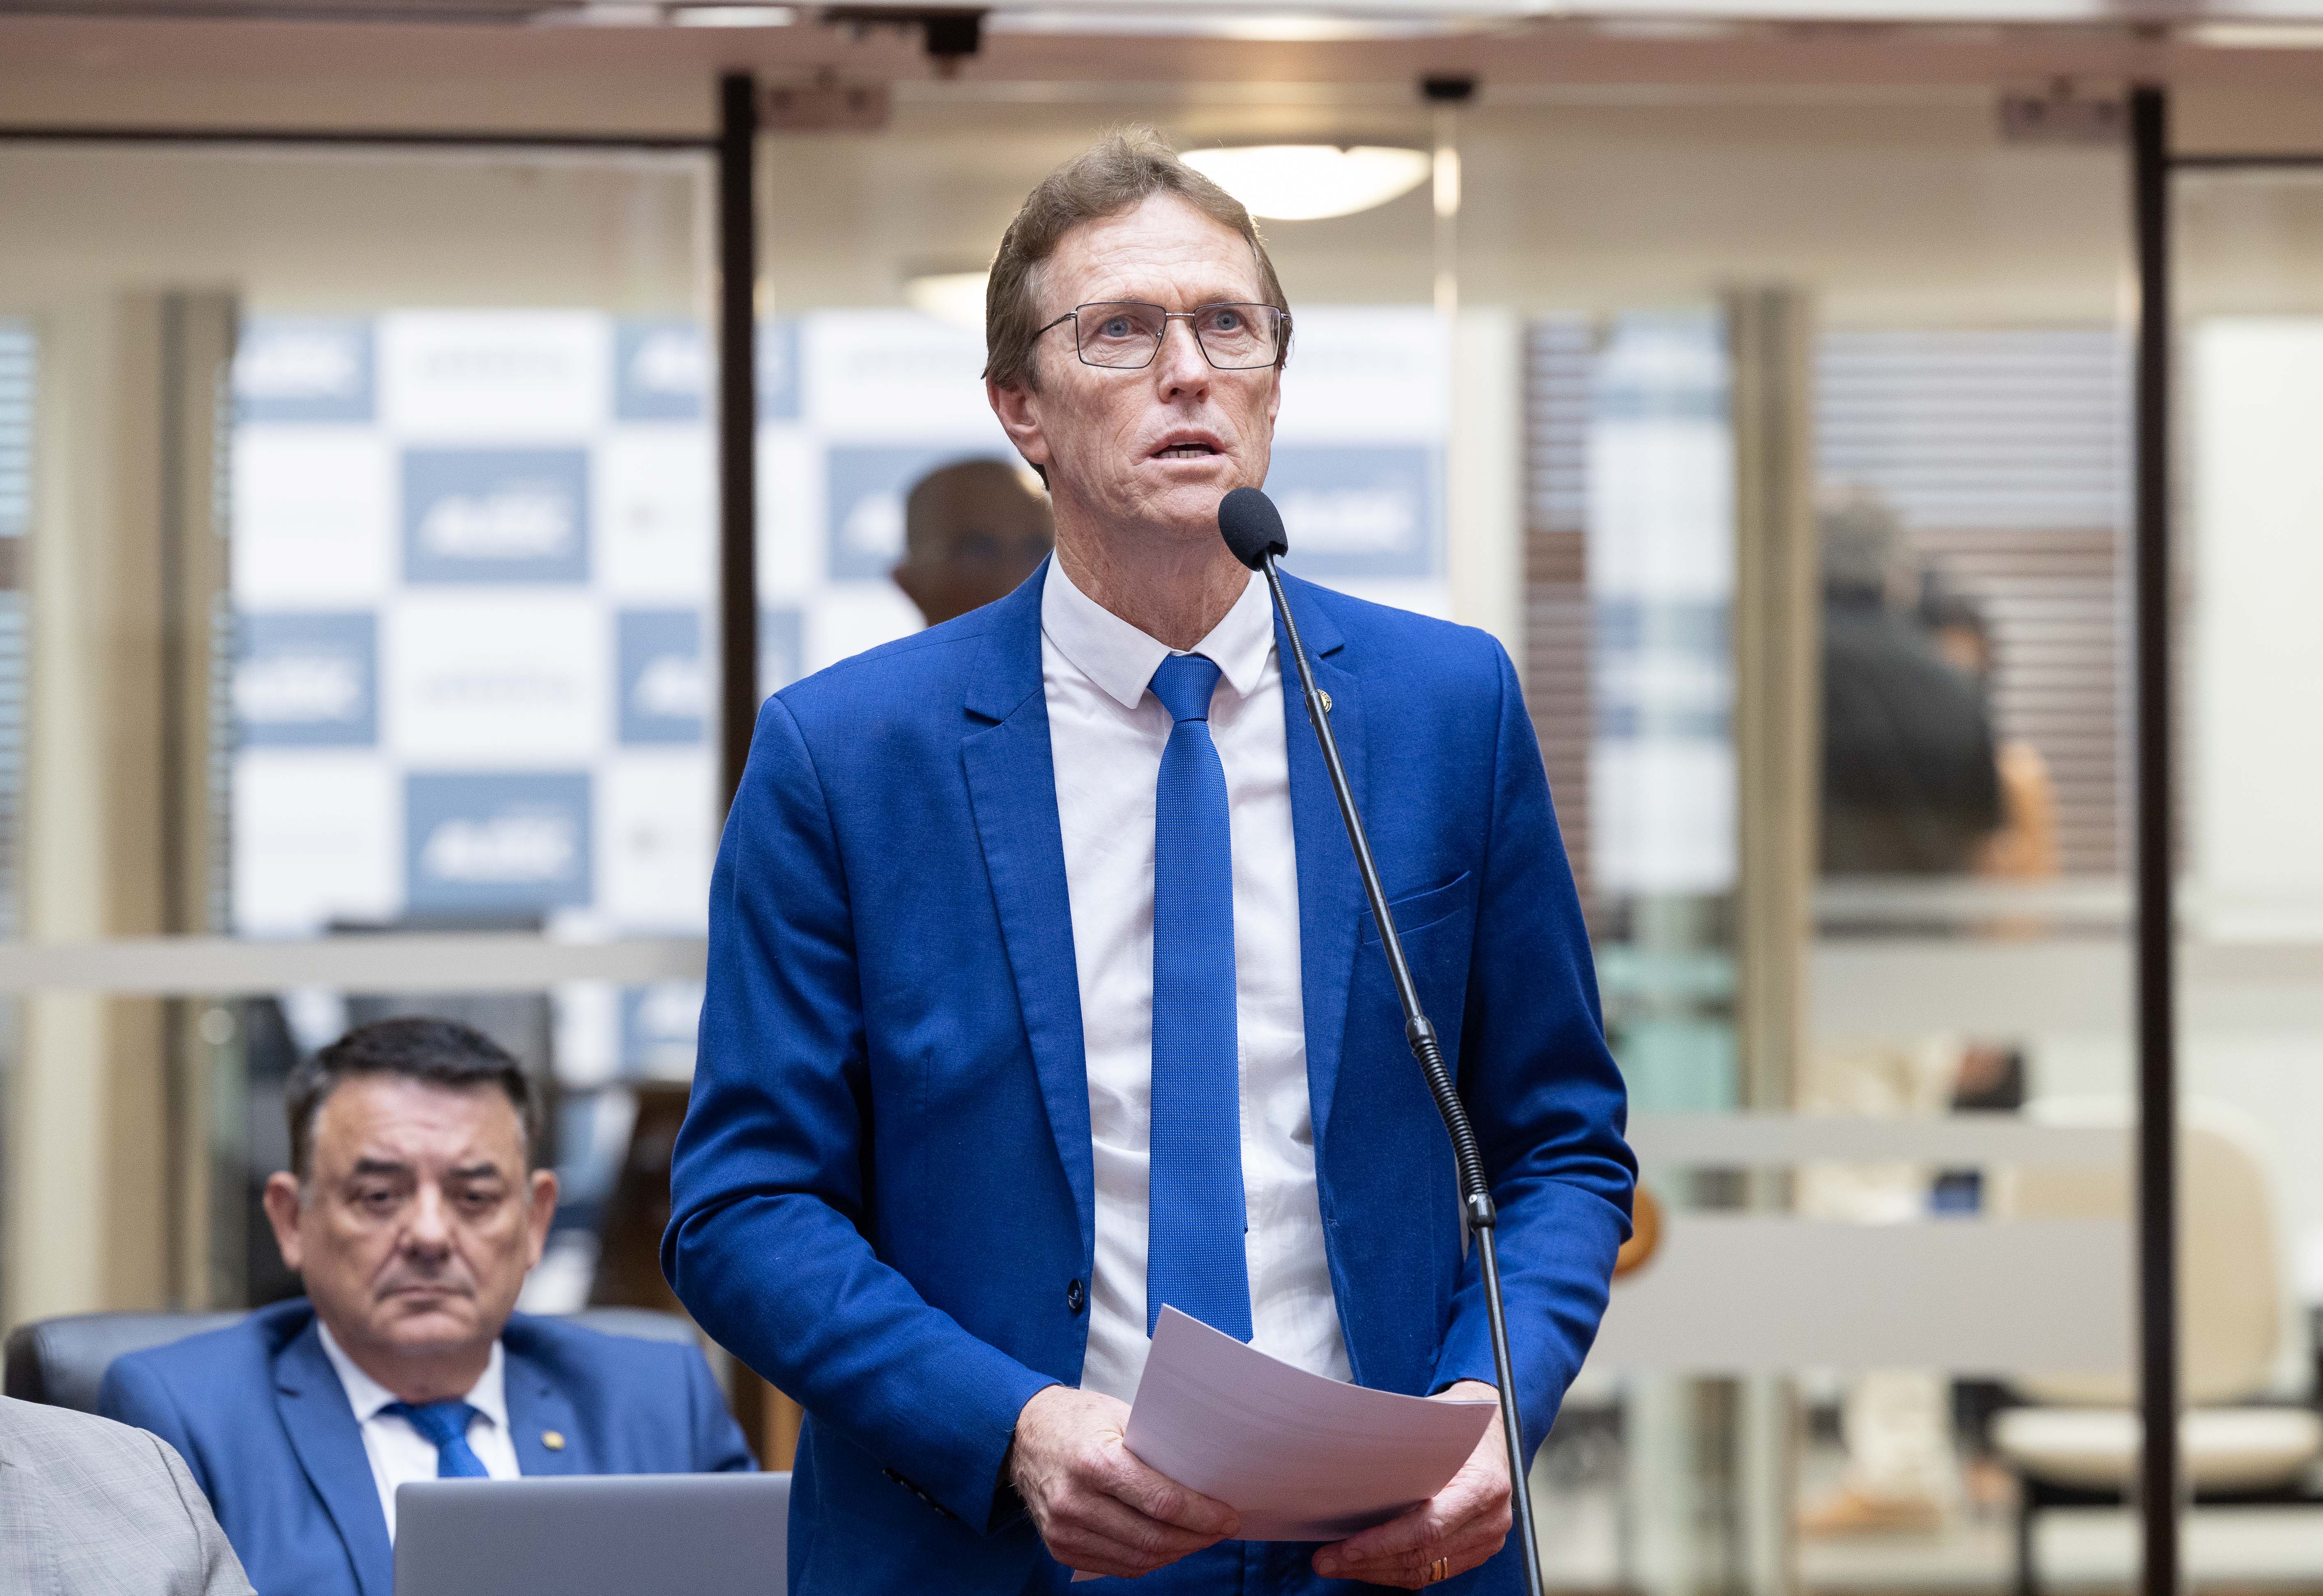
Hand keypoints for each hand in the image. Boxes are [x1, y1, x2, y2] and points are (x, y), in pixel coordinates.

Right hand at [1008, 1384, 1239, 1578]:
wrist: (1020, 1435)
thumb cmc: (1075, 1419)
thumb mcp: (1118, 1415)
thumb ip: (1155, 1446)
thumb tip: (1204, 1476)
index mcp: (1095, 1462)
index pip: (1161, 1502)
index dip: (1202, 1515)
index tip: (1228, 1516)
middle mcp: (1075, 1501)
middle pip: (1152, 1537)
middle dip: (1196, 1538)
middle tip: (1220, 1530)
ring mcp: (1065, 1530)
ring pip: (1137, 1559)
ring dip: (1176, 1552)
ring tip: (1198, 1538)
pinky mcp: (1060, 1547)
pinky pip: (1116, 1566)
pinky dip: (1147, 1561)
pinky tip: (1166, 1547)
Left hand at [1311, 1381, 1511, 1587]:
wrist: (1493, 1429)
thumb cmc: (1459, 1425)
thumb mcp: (1436, 1430)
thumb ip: (1405, 1456)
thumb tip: (1348, 1472)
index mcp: (1484, 1486)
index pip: (1429, 1527)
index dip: (1384, 1542)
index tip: (1347, 1547)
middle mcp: (1491, 1519)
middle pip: (1422, 1555)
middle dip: (1369, 1561)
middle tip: (1327, 1561)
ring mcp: (1487, 1539)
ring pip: (1424, 1570)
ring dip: (1377, 1571)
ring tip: (1338, 1564)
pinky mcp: (1477, 1550)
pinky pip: (1432, 1571)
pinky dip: (1396, 1570)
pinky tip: (1367, 1565)